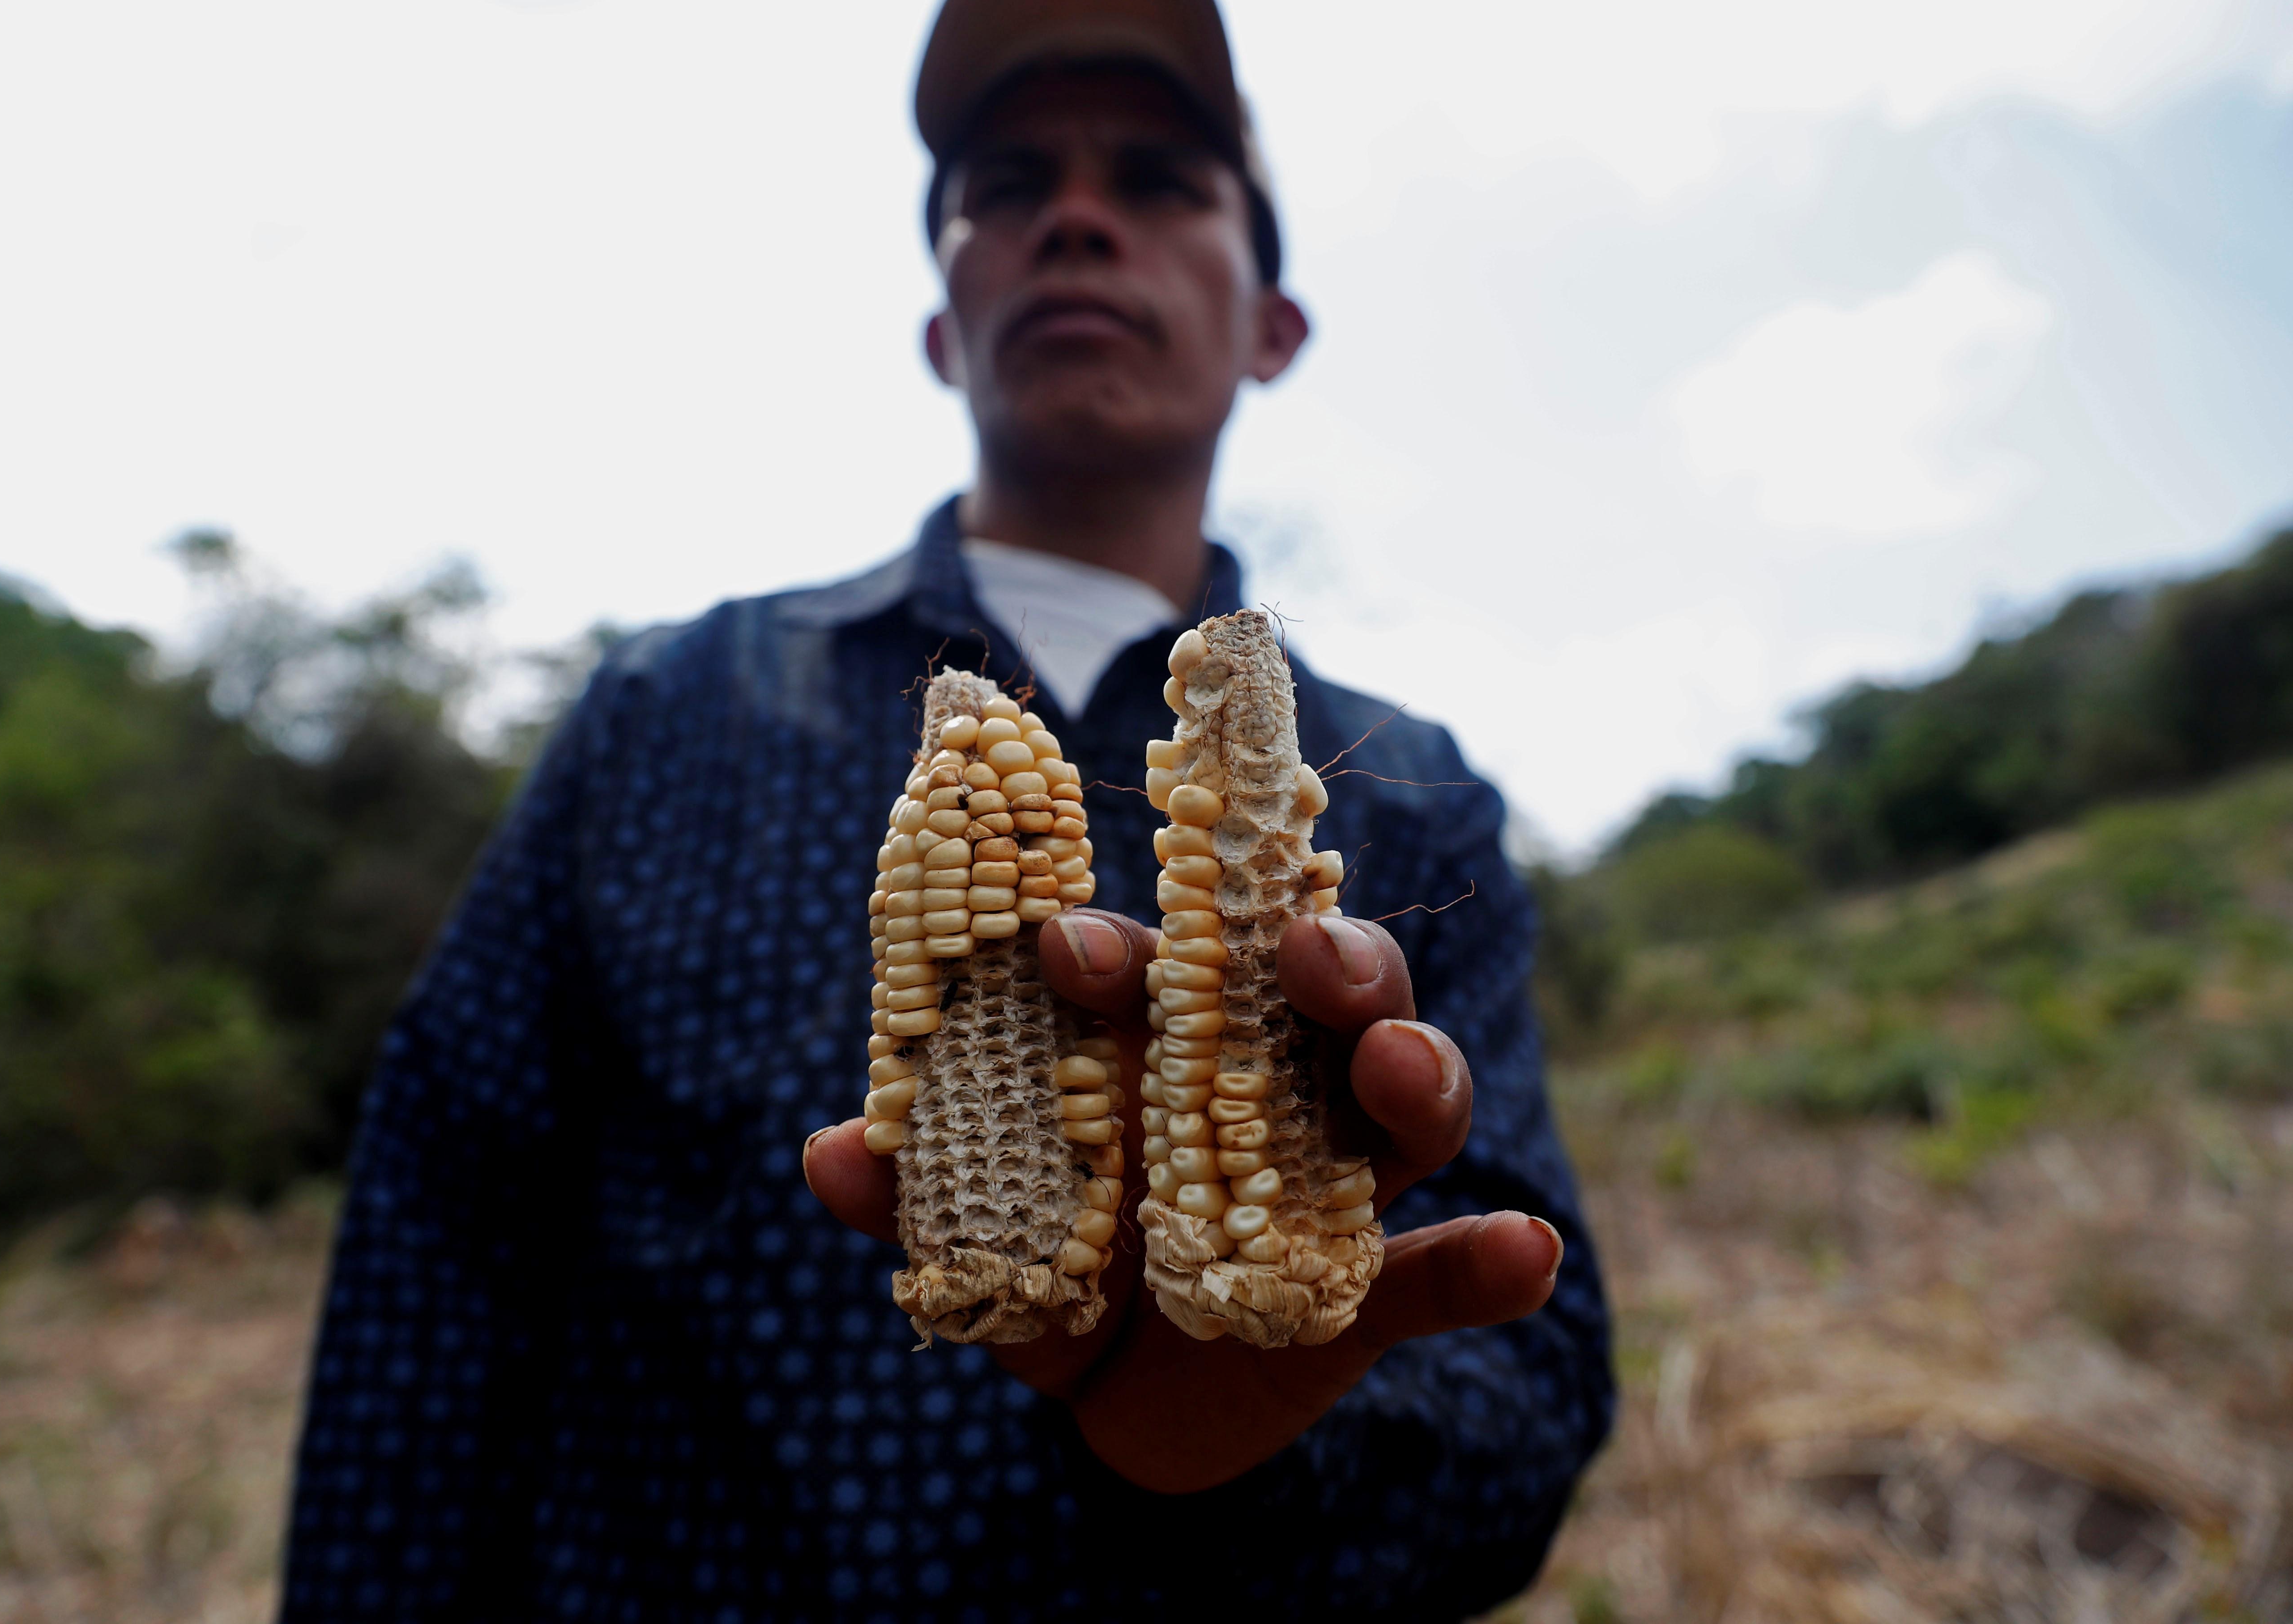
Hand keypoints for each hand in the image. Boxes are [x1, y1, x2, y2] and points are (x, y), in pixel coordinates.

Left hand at [804, 910, 1562, 1493]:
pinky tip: (1525, 1254)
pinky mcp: (1372, 1297)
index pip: (1154, 969)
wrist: (1113, 1408)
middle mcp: (1265, 1090)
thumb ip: (908, 1199)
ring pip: (1403, 1104)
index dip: (1115, 949)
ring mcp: (1331, 1190)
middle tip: (1304, 949)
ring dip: (1415, 1067)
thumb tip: (830, 1154)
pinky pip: (1447, 1270)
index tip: (1066, 948)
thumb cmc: (1047, 1273)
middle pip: (1318, 997)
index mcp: (1161, 1052)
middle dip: (1322, 959)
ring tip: (1402, 1066)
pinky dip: (1494, 1261)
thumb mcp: (969, 1244)